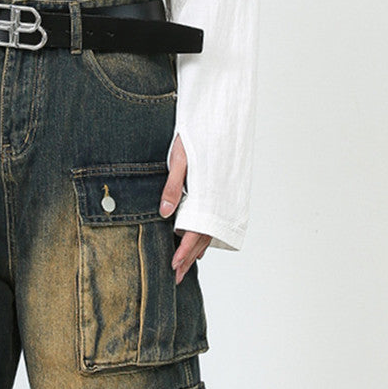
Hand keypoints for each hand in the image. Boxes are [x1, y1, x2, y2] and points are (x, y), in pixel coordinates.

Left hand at [158, 134, 211, 284]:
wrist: (220, 111)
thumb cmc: (198, 131)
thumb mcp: (181, 158)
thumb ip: (173, 186)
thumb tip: (164, 213)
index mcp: (209, 194)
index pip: (196, 233)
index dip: (184, 253)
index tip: (173, 267)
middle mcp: (219, 199)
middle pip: (203, 238)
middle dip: (188, 258)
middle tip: (176, 277)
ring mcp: (223, 196)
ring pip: (210, 230)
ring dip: (197, 248)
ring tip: (185, 264)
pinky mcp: (223, 191)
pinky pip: (213, 219)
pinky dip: (204, 233)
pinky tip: (195, 240)